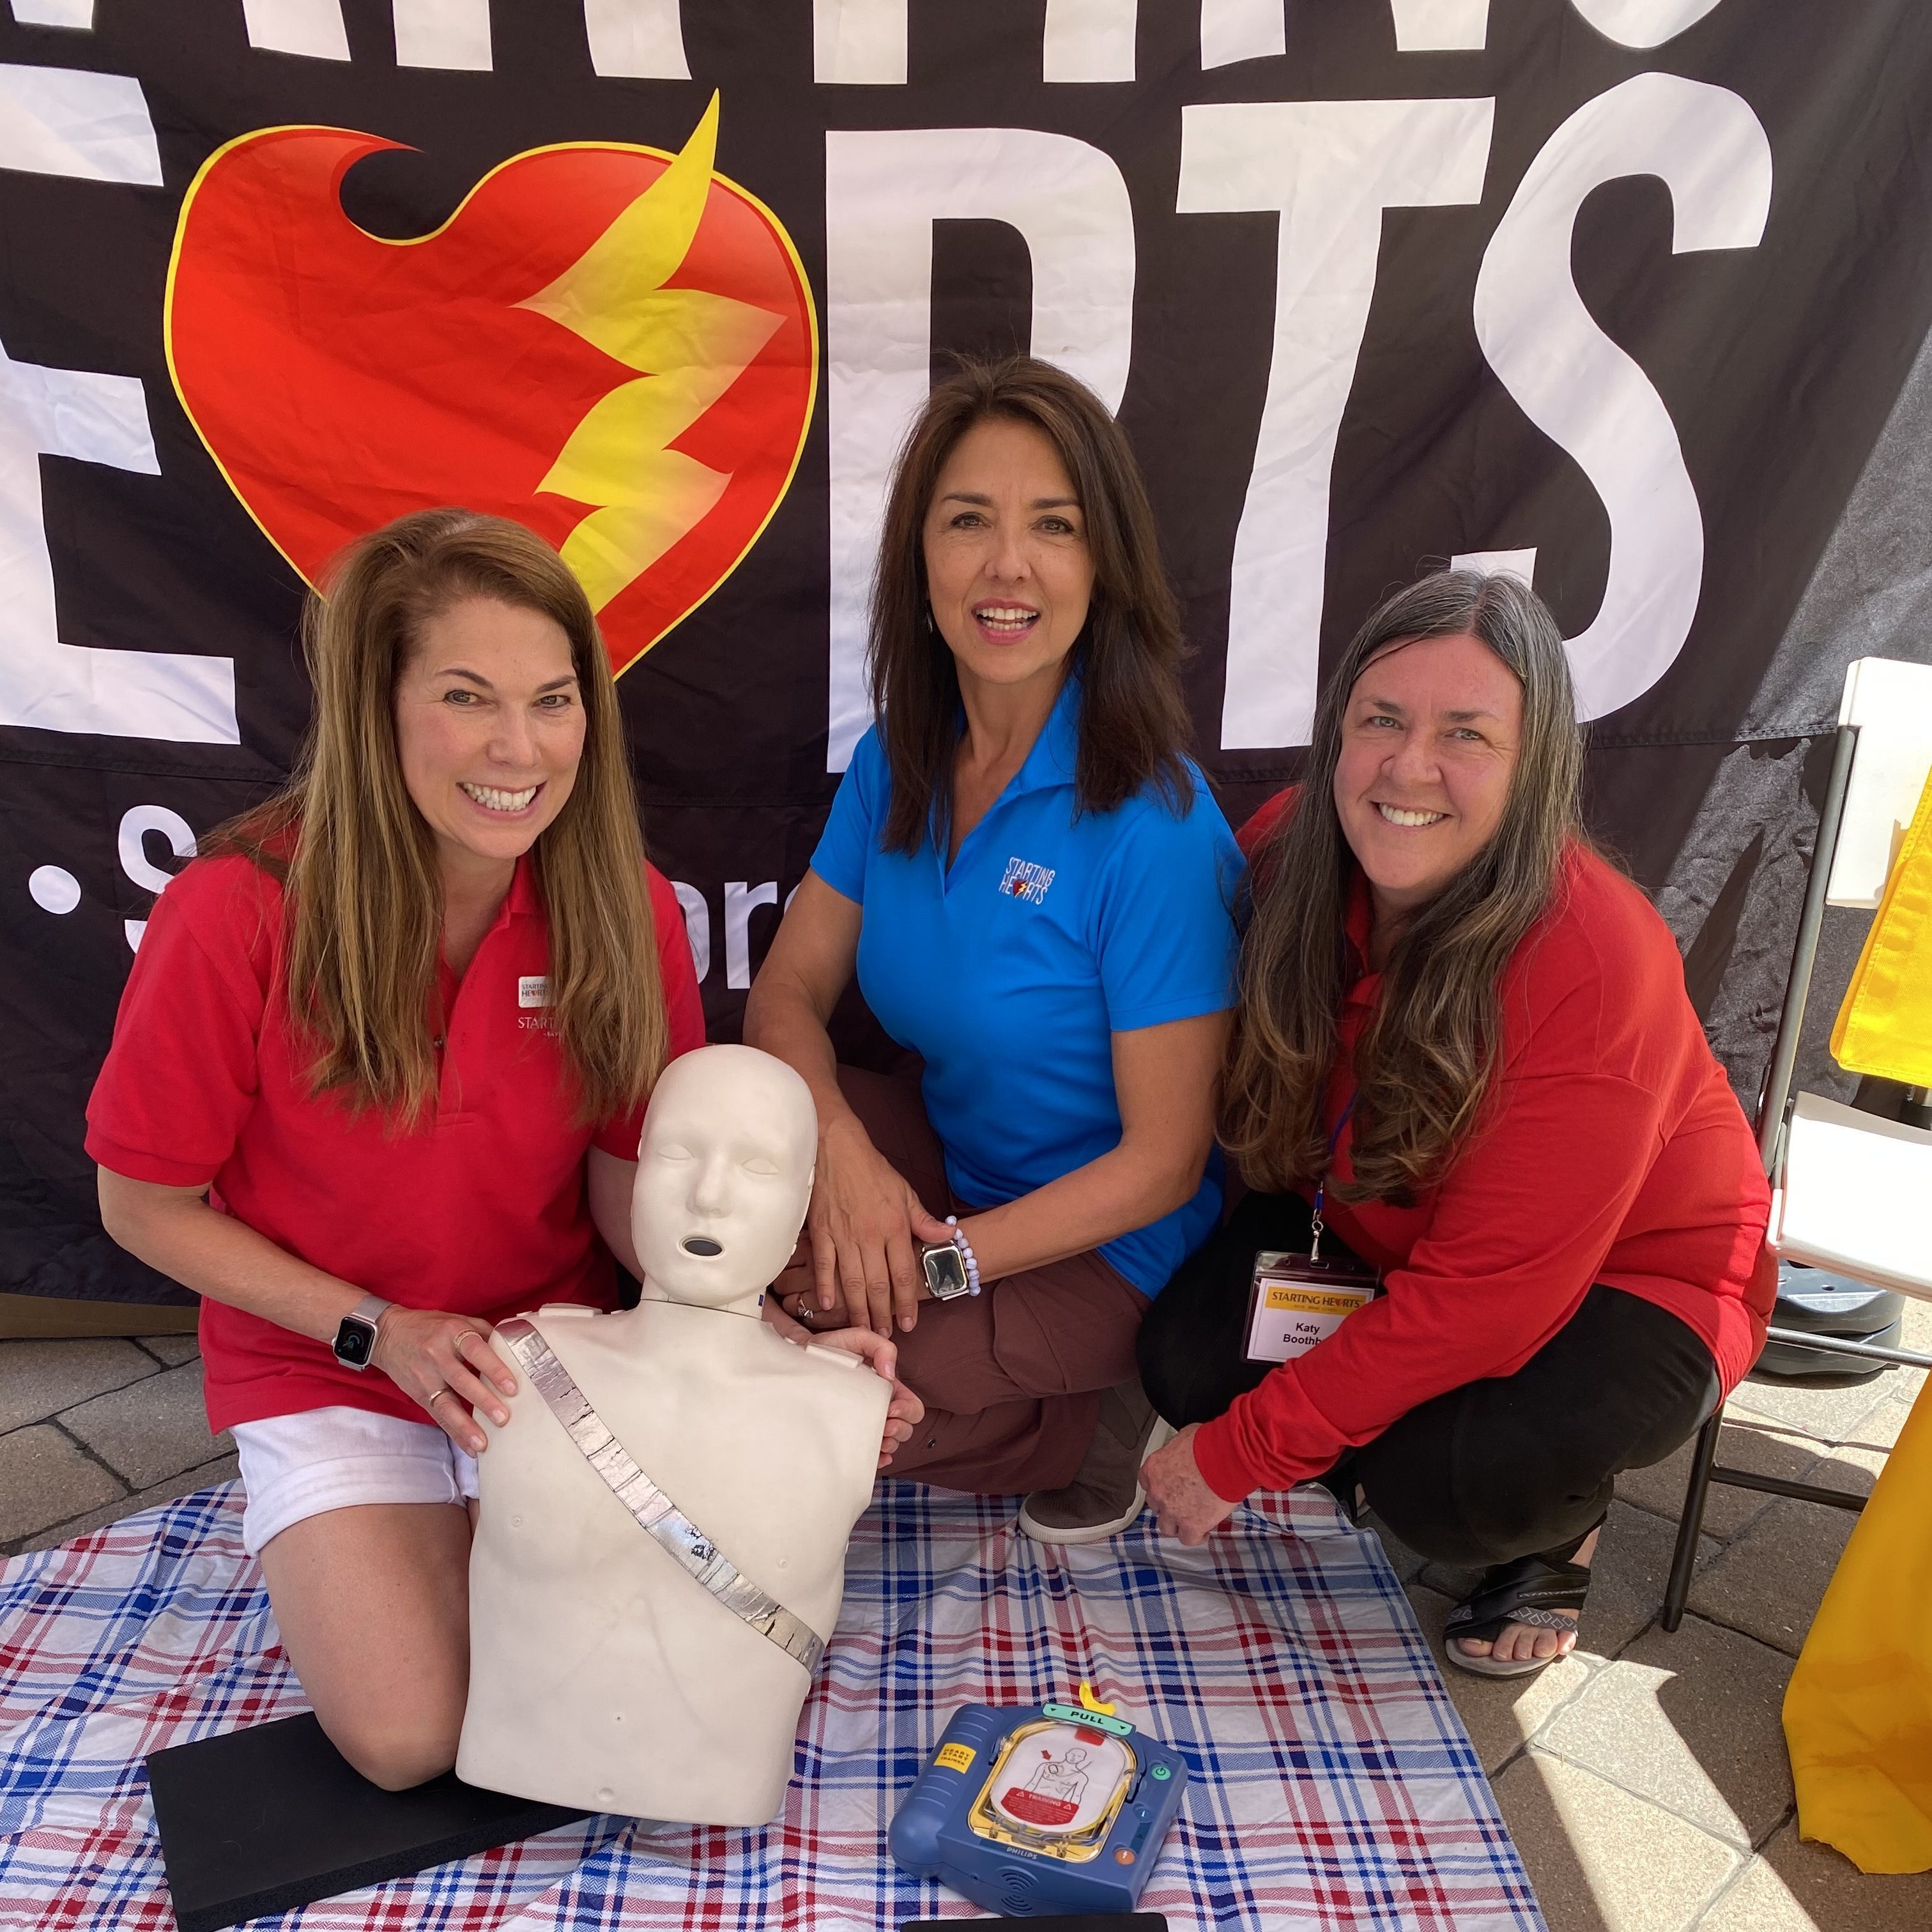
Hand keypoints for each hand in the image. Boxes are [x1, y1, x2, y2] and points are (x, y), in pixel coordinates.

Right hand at [371, 1307, 517, 1456]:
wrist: (388, 1335)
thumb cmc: (432, 1327)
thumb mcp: (458, 1320)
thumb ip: (484, 1334)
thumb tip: (515, 1349)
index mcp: (452, 1332)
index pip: (475, 1350)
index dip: (494, 1368)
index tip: (512, 1387)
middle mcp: (437, 1355)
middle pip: (461, 1380)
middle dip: (482, 1401)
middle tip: (503, 1418)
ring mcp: (425, 1377)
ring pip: (445, 1404)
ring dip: (465, 1426)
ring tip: (483, 1443)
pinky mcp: (418, 1395)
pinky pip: (437, 1416)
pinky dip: (454, 1433)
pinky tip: (470, 1447)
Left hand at [760, 1311, 927, 1468]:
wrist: (799, 1362)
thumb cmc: (828, 1349)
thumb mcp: (856, 1338)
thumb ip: (880, 1347)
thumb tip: (890, 1375)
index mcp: (886, 1388)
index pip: (912, 1406)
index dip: (907, 1411)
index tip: (890, 1409)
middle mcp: (879, 1408)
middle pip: (906, 1428)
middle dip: (900, 1431)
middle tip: (884, 1427)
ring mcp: (865, 1424)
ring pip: (891, 1443)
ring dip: (890, 1445)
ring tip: (877, 1442)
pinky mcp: (849, 1436)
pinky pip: (870, 1455)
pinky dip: (878, 1460)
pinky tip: (873, 1457)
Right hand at [808, 1117, 954, 1338]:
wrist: (837, 1148)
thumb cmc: (872, 1171)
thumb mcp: (905, 1192)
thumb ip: (924, 1220)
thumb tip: (949, 1235)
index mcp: (895, 1226)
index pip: (904, 1272)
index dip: (907, 1301)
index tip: (910, 1323)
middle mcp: (871, 1235)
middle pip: (878, 1284)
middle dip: (883, 1314)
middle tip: (885, 1337)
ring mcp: (844, 1235)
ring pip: (853, 1280)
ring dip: (858, 1309)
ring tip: (862, 1330)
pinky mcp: (822, 1232)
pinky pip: (824, 1265)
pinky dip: (826, 1286)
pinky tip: (829, 1305)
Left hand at [1141, 1423, 1239, 1545]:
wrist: (1226, 1459)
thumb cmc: (1209, 1444)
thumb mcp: (1185, 1437)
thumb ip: (1178, 1451)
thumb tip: (1185, 1451)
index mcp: (1154, 1469)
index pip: (1146, 1483)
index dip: (1159, 1486)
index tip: (1167, 1487)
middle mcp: (1158, 1492)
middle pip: (1156, 1506)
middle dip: (1168, 1505)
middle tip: (1183, 1501)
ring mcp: (1173, 1512)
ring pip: (1167, 1527)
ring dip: (1178, 1524)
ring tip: (1191, 1519)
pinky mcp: (1191, 1526)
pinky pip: (1188, 1539)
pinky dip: (1196, 1536)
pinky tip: (1204, 1532)